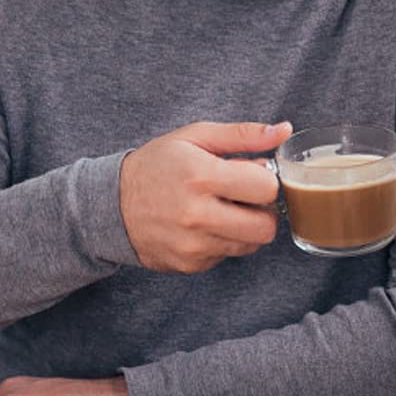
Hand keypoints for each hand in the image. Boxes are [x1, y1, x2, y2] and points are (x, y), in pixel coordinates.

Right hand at [120, 120, 291, 271]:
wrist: (110, 204)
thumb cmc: (157, 165)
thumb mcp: (195, 137)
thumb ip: (244, 135)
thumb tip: (284, 130)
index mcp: (201, 176)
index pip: (267, 189)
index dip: (266, 181)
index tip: (252, 175)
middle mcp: (197, 215)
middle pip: (266, 226)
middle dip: (263, 210)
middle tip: (244, 197)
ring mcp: (192, 245)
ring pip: (251, 244)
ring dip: (246, 227)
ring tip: (223, 209)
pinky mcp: (189, 264)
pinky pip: (227, 256)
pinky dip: (224, 240)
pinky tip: (205, 225)